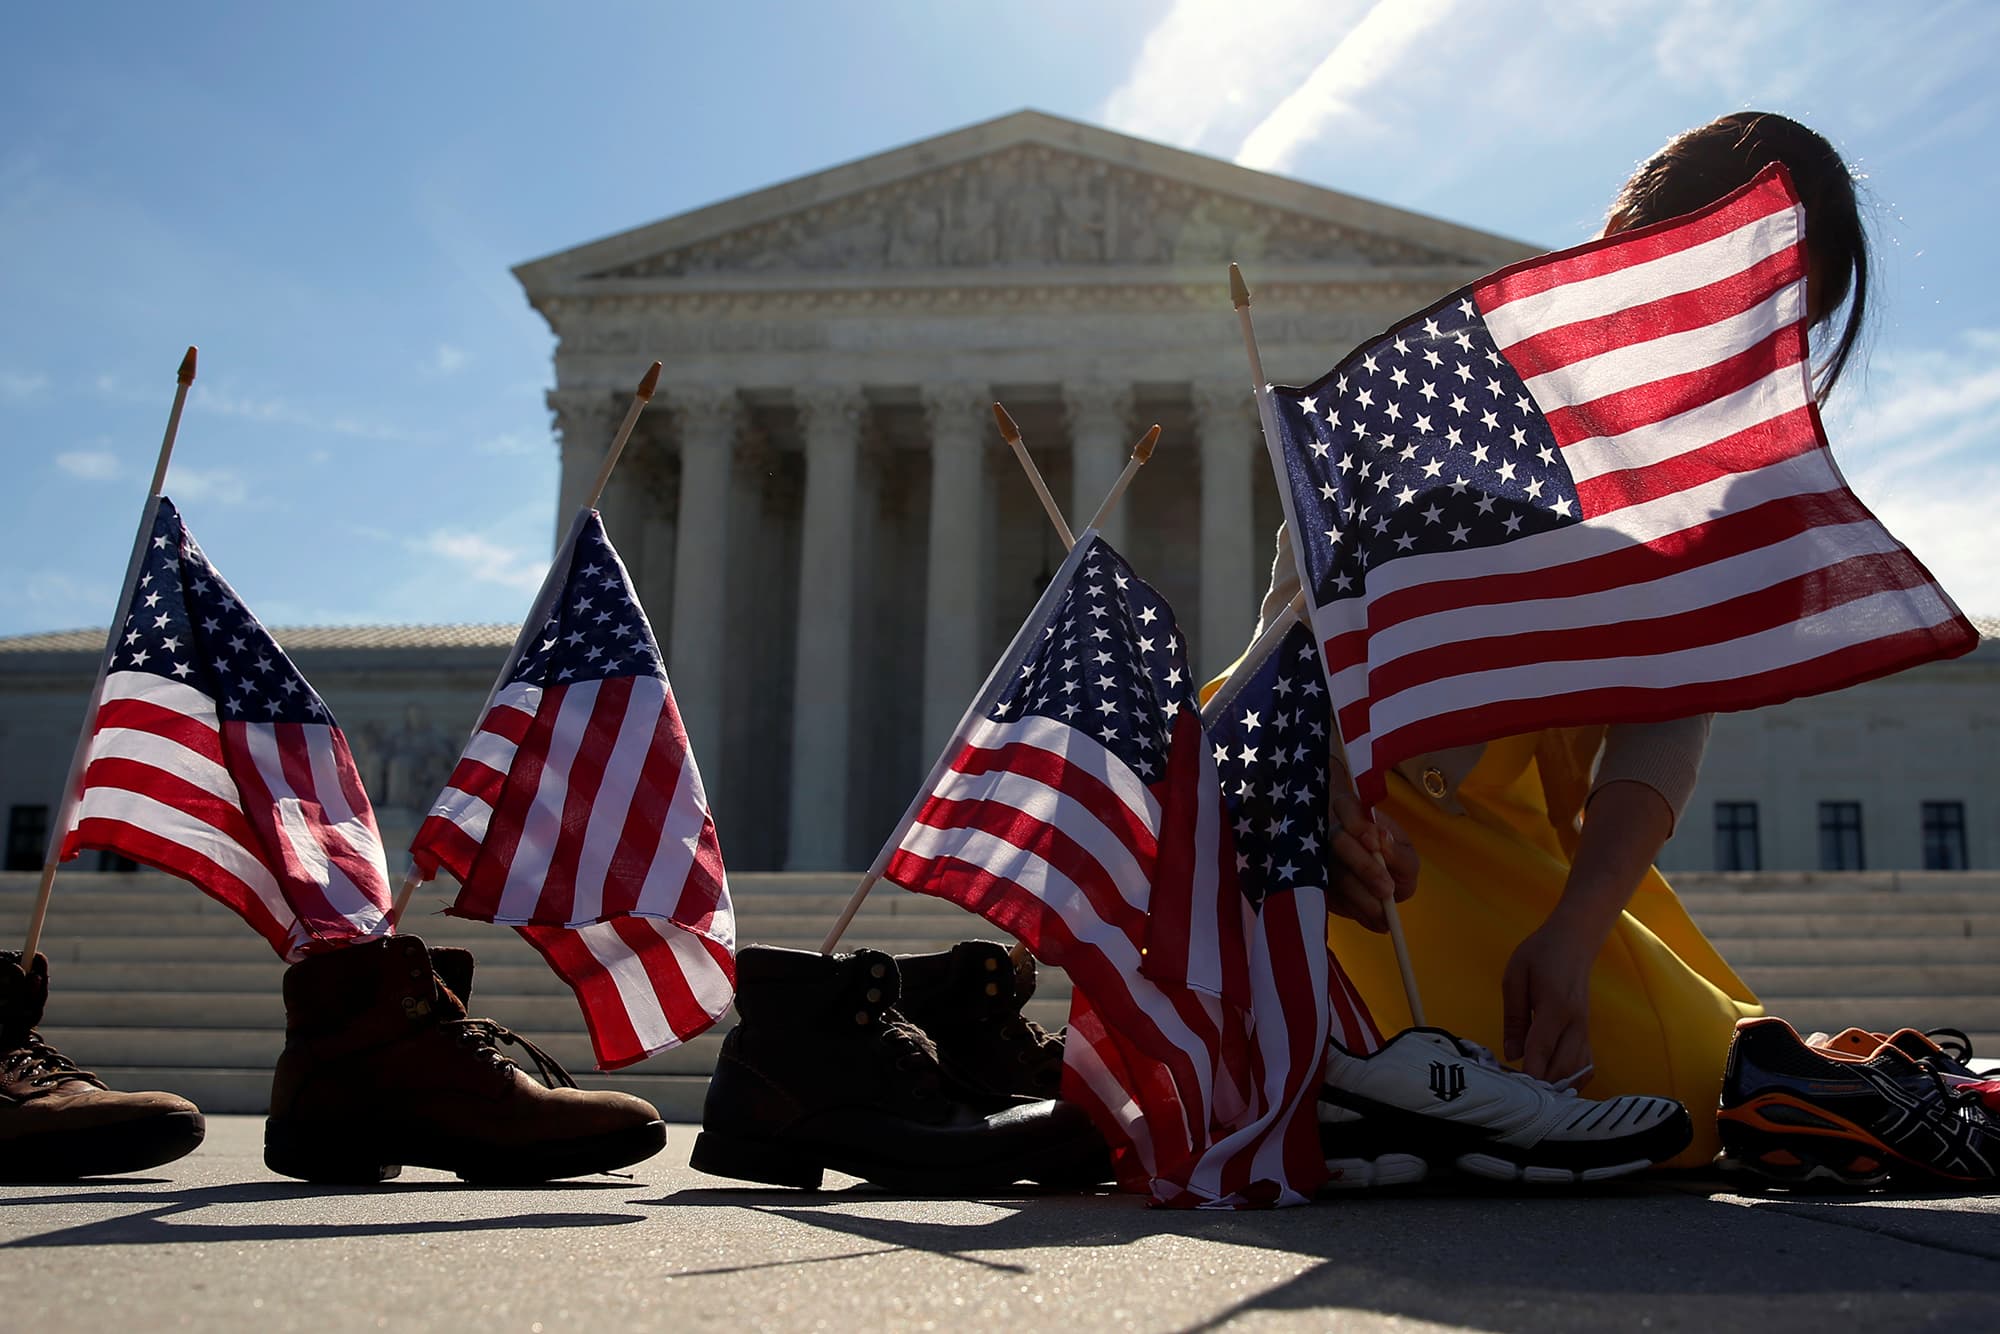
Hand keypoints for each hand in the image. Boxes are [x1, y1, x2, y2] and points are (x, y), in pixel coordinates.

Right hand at [1325, 755, 1417, 932]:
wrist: (1380, 883)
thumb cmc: (1394, 862)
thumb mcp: (1406, 856)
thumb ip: (1399, 852)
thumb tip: (1381, 841)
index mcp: (1352, 814)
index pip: (1345, 806)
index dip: (1357, 824)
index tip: (1374, 842)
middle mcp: (1328, 833)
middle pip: (1338, 843)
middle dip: (1365, 868)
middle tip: (1387, 890)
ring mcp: (1317, 860)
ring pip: (1335, 876)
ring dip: (1362, 898)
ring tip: (1386, 917)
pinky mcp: (1314, 887)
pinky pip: (1333, 899)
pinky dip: (1356, 913)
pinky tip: (1376, 923)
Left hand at [1501, 922, 1596, 1082]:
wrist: (1574, 940)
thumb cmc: (1540, 954)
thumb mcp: (1515, 978)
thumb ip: (1514, 1017)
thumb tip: (1511, 1054)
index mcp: (1555, 1008)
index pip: (1542, 1049)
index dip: (1529, 1073)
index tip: (1514, 1089)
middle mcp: (1576, 1024)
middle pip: (1563, 1068)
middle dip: (1541, 1084)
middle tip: (1518, 1092)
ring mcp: (1585, 1030)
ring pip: (1578, 1072)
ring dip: (1557, 1085)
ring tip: (1533, 1089)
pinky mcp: (1588, 1032)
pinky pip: (1586, 1065)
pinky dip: (1572, 1079)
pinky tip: (1554, 1081)